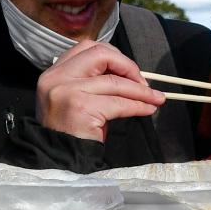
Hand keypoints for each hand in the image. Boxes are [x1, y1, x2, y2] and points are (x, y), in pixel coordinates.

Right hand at [35, 38, 164, 141]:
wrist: (58, 161)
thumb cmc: (70, 131)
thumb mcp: (75, 97)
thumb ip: (93, 81)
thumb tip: (131, 76)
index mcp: (54, 72)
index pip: (87, 48)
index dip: (114, 56)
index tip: (129, 71)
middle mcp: (57, 77)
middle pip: (101, 54)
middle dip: (128, 66)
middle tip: (144, 83)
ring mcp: (68, 91)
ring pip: (115, 82)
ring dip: (141, 90)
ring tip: (155, 98)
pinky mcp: (81, 107)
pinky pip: (119, 102)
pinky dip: (138, 105)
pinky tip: (147, 109)